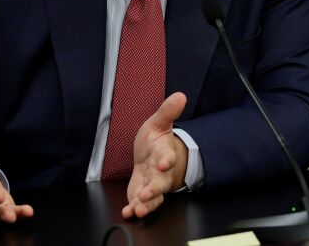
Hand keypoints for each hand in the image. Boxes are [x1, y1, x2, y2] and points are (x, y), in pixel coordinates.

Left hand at [122, 92, 188, 218]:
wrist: (153, 158)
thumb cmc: (156, 142)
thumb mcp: (158, 123)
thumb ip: (167, 111)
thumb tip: (180, 95)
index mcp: (164, 153)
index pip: (168, 157)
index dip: (167, 160)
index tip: (164, 163)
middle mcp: (160, 172)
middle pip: (160, 182)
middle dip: (155, 188)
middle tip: (148, 193)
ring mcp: (152, 184)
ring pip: (153, 197)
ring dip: (146, 203)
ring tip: (138, 209)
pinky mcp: (142, 193)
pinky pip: (141, 204)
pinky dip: (134, 209)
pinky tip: (128, 212)